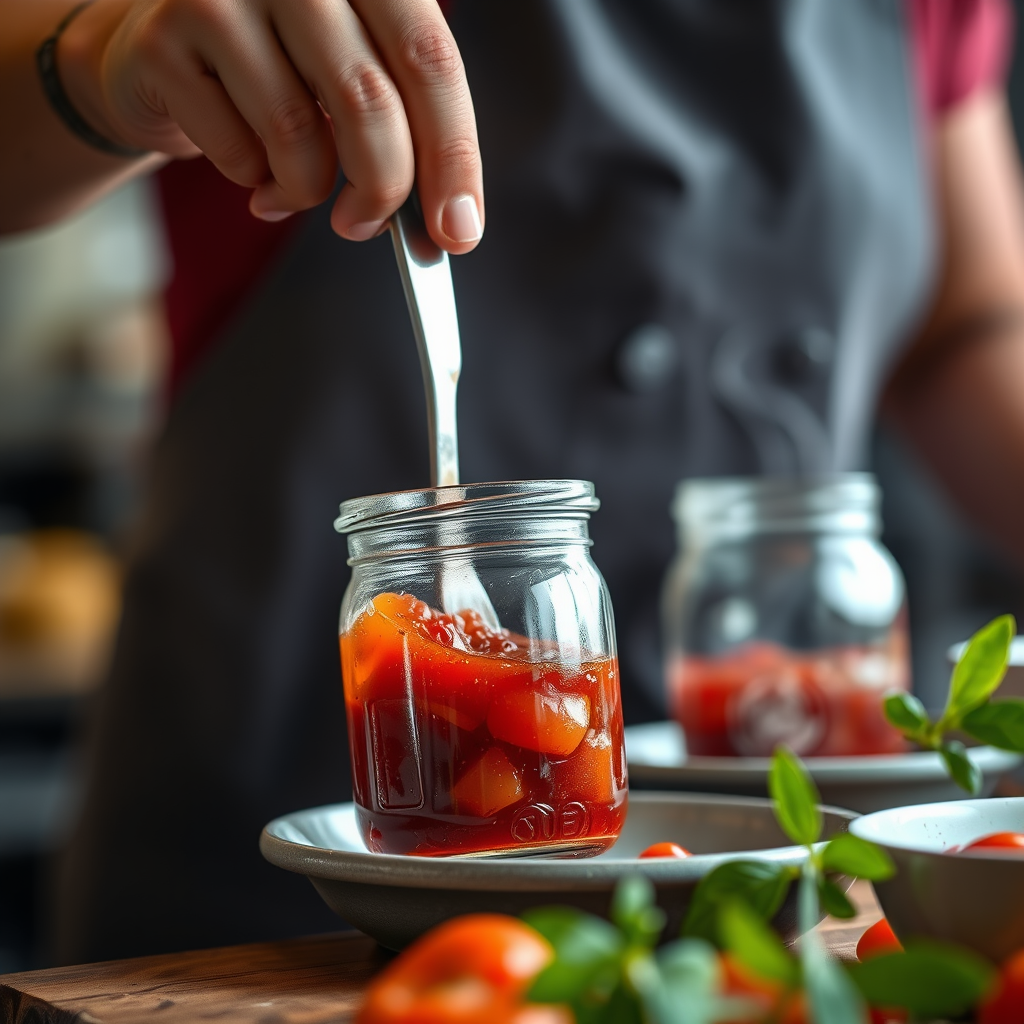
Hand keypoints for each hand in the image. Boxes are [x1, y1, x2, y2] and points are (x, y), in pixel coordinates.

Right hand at [59, 0, 483, 249]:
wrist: (157, 41)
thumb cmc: (275, 62)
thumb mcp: (351, 67)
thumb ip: (404, 120)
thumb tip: (451, 220)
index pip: (430, 61)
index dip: (453, 157)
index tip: (459, 230)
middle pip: (369, 102)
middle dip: (381, 189)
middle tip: (366, 225)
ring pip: (299, 134)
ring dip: (306, 191)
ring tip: (291, 188)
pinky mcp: (163, 38)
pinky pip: (236, 151)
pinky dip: (252, 182)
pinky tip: (246, 167)